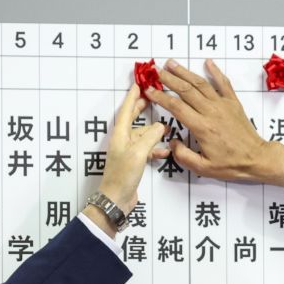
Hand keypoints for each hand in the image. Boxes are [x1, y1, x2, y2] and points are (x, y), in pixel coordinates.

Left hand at [91, 83, 171, 230]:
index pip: (126, 110)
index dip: (132, 97)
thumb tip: (161, 126)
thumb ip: (151, 137)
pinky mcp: (134, 162)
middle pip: (133, 119)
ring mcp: (128, 152)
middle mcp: (123, 141)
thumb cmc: (123, 176)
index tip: (138, 84)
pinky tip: (165, 150)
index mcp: (120, 135)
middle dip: (141, 108)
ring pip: (143, 135)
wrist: (116, 199)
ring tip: (166, 126)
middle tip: (151, 97)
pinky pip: (147, 150)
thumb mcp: (138, 153)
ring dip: (153, 131)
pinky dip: (156, 148)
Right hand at [149, 59, 283, 186]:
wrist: (257, 159)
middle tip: (156, 71)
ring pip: (201, 83)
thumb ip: (183, 155)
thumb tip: (173, 142)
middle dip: (169, 78)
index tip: (150, 91)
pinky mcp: (233, 103)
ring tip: (172, 63)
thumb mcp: (203, 168)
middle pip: (186, 90)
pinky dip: (215, 71)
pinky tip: (208, 62)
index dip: (161, 97)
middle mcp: (211, 112)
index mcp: (202, 127)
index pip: (176, 107)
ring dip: (185, 72)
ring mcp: (223, 105)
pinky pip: (224, 84)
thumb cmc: (232, 164)